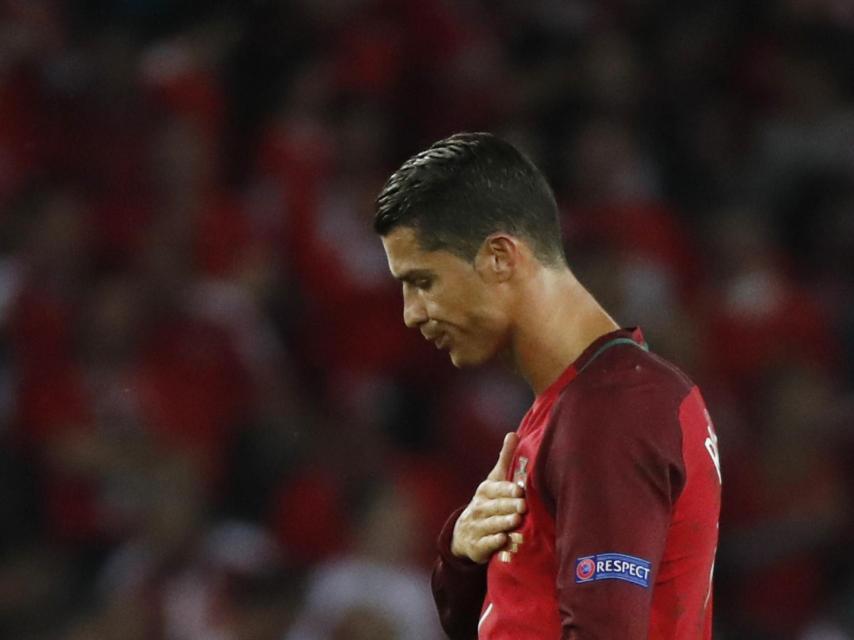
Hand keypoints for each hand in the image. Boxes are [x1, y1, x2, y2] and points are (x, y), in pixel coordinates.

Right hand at [451, 432, 525, 563]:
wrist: (466, 532)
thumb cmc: (488, 502)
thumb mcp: (494, 481)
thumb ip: (505, 459)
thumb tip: (514, 433)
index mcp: (485, 491)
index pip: (496, 489)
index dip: (507, 489)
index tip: (520, 490)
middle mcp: (479, 508)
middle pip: (495, 507)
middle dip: (508, 506)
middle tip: (523, 506)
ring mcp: (477, 527)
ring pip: (491, 524)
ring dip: (503, 523)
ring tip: (516, 520)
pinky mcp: (477, 546)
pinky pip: (485, 544)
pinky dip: (494, 542)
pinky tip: (503, 540)